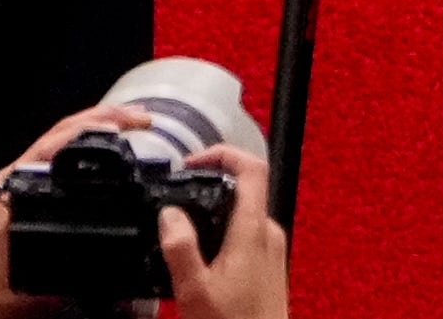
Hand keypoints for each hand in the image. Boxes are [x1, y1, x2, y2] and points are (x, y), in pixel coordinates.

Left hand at [0, 102, 141, 318]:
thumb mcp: (42, 278)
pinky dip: (79, 149)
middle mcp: (11, 180)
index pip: (58, 140)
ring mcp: (12, 185)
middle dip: (104, 119)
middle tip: (141, 119)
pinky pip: (50, 160)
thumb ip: (78, 266)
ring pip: (56, 143)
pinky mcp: (16, 195)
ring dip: (92, 130)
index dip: (97, 125)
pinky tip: (99, 153)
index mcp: (14, 189)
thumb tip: (122, 260)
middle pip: (60, 133)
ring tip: (128, 125)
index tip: (130, 125)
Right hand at [159, 142, 288, 318]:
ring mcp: (272, 250)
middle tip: (178, 197)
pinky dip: (221, 235)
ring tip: (183, 230)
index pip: (251, 167)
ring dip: (213, 214)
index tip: (192, 162)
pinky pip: (245, 236)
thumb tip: (170, 213)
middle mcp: (269, 234)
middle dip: (209, 187)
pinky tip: (201, 258)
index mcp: (253, 230)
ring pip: (242, 215)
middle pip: (243, 189)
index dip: (221, 153)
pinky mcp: (269, 267)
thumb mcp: (195, 290)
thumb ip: (180, 247)